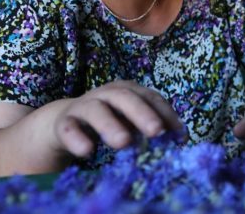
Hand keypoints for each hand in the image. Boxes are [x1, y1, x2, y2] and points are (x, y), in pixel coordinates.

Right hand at [52, 80, 182, 157]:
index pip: (150, 97)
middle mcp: (106, 94)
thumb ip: (151, 127)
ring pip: (96, 111)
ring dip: (110, 125)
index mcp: (127, 91)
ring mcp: (83, 106)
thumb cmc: (109, 122)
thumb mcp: (131, 122)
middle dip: (142, 113)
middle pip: (125, 98)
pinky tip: (87, 152)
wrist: (65, 124)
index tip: (178, 133)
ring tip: (124, 143)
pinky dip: (77, 139)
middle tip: (156, 131)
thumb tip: (181, 139)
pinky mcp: (63, 123)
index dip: (165, 112)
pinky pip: (68, 129)